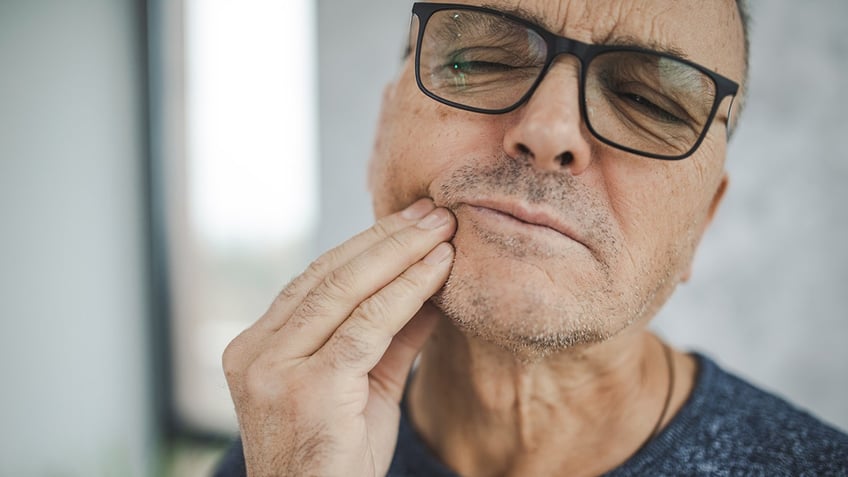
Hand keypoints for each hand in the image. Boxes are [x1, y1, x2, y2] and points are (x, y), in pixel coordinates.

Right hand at [222, 198, 455, 476]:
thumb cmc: (337, 459)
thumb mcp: (364, 387)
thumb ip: (390, 336)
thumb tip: (430, 284)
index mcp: (257, 347)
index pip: (316, 280)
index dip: (367, 245)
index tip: (411, 221)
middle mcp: (255, 352)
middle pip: (328, 275)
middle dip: (388, 238)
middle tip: (434, 212)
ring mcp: (274, 371)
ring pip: (345, 291)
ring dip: (401, 254)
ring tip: (442, 229)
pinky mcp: (307, 389)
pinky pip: (367, 327)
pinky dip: (407, 291)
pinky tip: (438, 269)